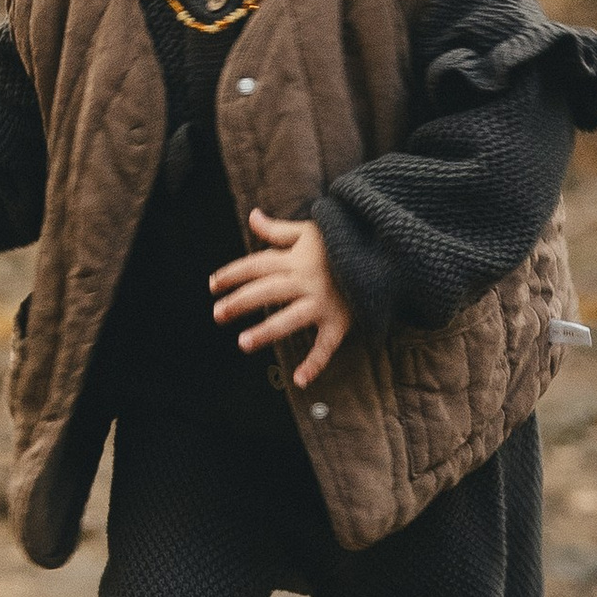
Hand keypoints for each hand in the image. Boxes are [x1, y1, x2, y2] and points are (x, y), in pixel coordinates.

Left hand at [210, 207, 350, 391]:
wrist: (384, 251)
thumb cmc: (343, 241)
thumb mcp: (310, 231)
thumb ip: (278, 230)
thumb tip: (252, 216)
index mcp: (296, 259)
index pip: (256, 265)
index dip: (232, 274)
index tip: (212, 285)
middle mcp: (306, 280)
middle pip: (267, 291)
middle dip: (240, 302)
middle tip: (217, 314)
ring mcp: (323, 302)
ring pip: (290, 318)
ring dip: (266, 331)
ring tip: (243, 343)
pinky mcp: (340, 321)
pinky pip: (326, 345)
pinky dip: (315, 363)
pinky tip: (299, 379)